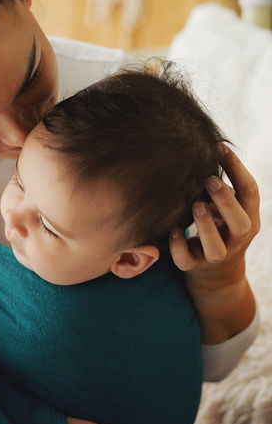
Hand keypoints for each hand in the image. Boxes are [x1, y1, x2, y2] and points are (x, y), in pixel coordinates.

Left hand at [169, 146, 259, 342]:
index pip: (250, 193)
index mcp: (248, 218)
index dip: (238, 169)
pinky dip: (178, 246)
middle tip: (211, 180)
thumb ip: (221, 187)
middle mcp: (237, 239)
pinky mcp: (195, 268)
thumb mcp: (226, 208)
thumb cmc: (219, 228)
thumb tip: (204, 148)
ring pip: (216, 247)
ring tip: (195, 204)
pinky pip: (187, 261)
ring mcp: (217, 256)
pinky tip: (173, 229)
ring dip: (205, 226)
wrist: (216, 276)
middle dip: (226, 201)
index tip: (220, 147)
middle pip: (240, 222)